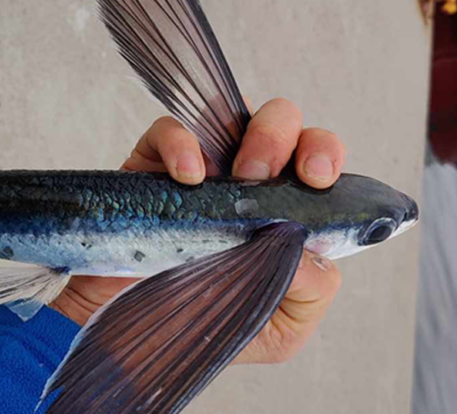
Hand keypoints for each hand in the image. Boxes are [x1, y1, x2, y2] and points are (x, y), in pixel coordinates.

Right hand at [49, 98, 344, 364]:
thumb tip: (308, 248)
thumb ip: (312, 290)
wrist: (133, 343)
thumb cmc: (207, 329)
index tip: (316, 179)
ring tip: (236, 176)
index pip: (316, 160)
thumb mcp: (282, 327)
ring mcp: (199, 172)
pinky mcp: (151, 169)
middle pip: (281, 123)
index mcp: (283, 212)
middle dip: (282, 138)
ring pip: (229, 113)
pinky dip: (181, 142)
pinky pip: (167, 129)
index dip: (323, 153)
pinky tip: (188, 176)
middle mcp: (244, 184)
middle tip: (262, 178)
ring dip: (245, 132)